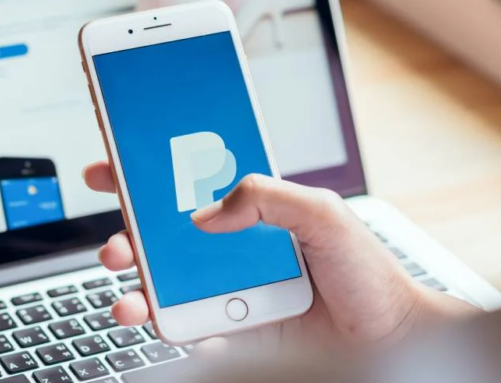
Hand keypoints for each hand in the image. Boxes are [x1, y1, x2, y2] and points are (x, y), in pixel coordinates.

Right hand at [82, 163, 476, 346]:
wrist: (387, 339)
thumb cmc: (366, 273)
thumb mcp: (323, 214)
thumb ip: (268, 197)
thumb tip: (207, 213)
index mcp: (252, 211)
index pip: (190, 183)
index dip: (148, 171)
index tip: (113, 162)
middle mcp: (230, 249)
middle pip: (161, 231)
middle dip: (125, 225)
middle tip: (113, 227)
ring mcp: (224, 290)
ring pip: (159, 278)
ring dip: (130, 274)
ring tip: (124, 272)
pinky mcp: (226, 331)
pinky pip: (178, 325)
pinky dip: (152, 319)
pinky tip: (149, 313)